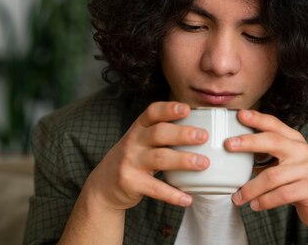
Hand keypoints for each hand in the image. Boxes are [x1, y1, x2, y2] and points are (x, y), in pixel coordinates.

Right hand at [83, 102, 208, 212]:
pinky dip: (172, 194)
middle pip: (159, 133)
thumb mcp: (141, 140)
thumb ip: (163, 133)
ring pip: (160, 158)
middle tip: (203, 136)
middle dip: (183, 134)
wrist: (104, 185)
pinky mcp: (130, 182)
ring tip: (203, 163)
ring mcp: (130, 162)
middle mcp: (133, 141)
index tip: (187, 109)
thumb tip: (201, 130)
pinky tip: (187, 198)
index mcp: (139, 128)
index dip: (169, 109)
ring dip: (183, 160)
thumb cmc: (133, 158)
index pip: (152, 112)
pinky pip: (155, 188)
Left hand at [226, 109, 307, 239]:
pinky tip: (255, 205)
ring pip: (272, 176)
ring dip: (251, 188)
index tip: (240, 114)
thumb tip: (235, 148)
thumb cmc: (299, 179)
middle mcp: (302, 151)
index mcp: (294, 140)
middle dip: (248, 142)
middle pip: (273, 141)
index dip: (257, 118)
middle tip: (228, 145)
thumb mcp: (286, 161)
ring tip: (238, 197)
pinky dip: (264, 201)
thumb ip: (267, 152)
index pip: (274, 125)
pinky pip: (281, 195)